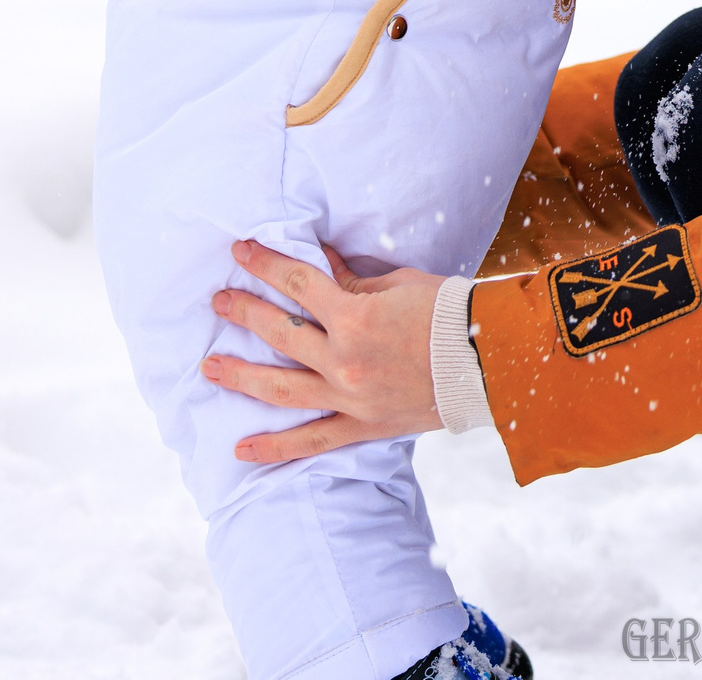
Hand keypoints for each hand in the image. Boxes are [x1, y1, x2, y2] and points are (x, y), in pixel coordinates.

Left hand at [202, 240, 448, 464]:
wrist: (491, 359)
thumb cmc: (451, 311)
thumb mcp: (401, 284)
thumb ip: (353, 280)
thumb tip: (321, 265)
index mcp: (354, 317)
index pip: (297, 283)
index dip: (265, 264)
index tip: (240, 251)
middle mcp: (343, 360)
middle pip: (279, 332)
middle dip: (244, 311)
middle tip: (218, 300)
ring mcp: (350, 397)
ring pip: (281, 388)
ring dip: (240, 376)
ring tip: (209, 367)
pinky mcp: (363, 426)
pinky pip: (313, 439)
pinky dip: (275, 447)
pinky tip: (240, 450)